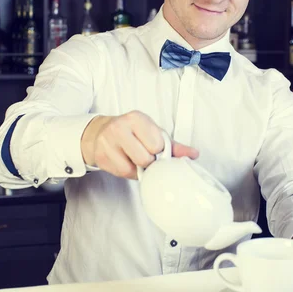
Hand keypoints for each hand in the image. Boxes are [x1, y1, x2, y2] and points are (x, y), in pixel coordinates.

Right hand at [80, 111, 198, 178]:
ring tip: (134, 157)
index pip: (157, 143)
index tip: (155, 148)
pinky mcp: (101, 157)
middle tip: (145, 154)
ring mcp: (108, 143)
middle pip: (145, 158)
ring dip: (138, 167)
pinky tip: (126, 161)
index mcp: (136, 118)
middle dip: (149, 160)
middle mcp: (120, 128)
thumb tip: (193, 154)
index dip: (159, 150)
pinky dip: (128, 172)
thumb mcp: (152, 132)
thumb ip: (173, 145)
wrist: (99, 133)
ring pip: (134, 168)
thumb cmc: (131, 133)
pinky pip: (123, 173)